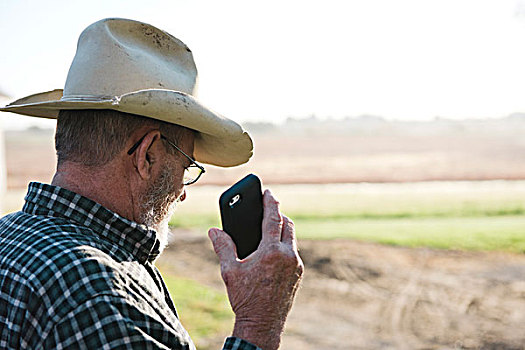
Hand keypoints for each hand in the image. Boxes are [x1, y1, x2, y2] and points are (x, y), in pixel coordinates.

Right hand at [208, 189, 303, 349]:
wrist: (262, 325)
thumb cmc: (245, 298)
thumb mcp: (230, 271)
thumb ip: (223, 247)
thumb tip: (213, 231)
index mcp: (271, 251)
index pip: (273, 218)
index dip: (270, 202)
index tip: (269, 192)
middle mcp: (288, 256)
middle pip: (288, 225)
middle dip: (279, 215)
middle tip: (269, 209)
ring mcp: (296, 266)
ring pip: (293, 240)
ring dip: (283, 231)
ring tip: (271, 228)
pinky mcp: (298, 275)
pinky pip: (294, 253)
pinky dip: (286, 246)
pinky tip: (275, 251)